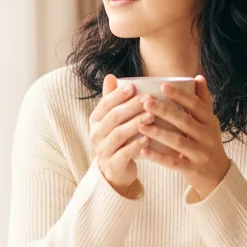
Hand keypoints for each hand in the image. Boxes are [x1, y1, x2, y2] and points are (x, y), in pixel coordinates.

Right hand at [89, 75, 154, 194]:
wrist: (116, 170)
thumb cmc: (118, 139)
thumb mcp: (113, 119)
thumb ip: (112, 99)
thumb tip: (110, 76)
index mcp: (95, 120)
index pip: (105, 104)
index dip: (118, 95)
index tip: (133, 87)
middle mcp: (95, 134)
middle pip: (113, 117)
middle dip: (131, 107)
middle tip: (149, 100)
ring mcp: (103, 150)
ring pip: (119, 134)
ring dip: (136, 123)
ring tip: (151, 116)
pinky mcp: (113, 164)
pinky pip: (125, 153)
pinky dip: (136, 145)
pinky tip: (148, 138)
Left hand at [137, 76, 231, 199]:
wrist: (218, 176)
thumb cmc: (209, 143)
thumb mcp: (210, 122)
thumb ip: (203, 101)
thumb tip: (198, 77)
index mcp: (210, 122)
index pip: (196, 105)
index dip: (180, 95)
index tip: (163, 86)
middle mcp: (207, 136)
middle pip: (184, 121)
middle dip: (165, 111)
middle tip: (146, 103)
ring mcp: (200, 154)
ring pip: (177, 141)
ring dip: (158, 132)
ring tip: (140, 125)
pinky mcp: (192, 170)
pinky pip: (173, 162)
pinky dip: (158, 156)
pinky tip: (143, 150)